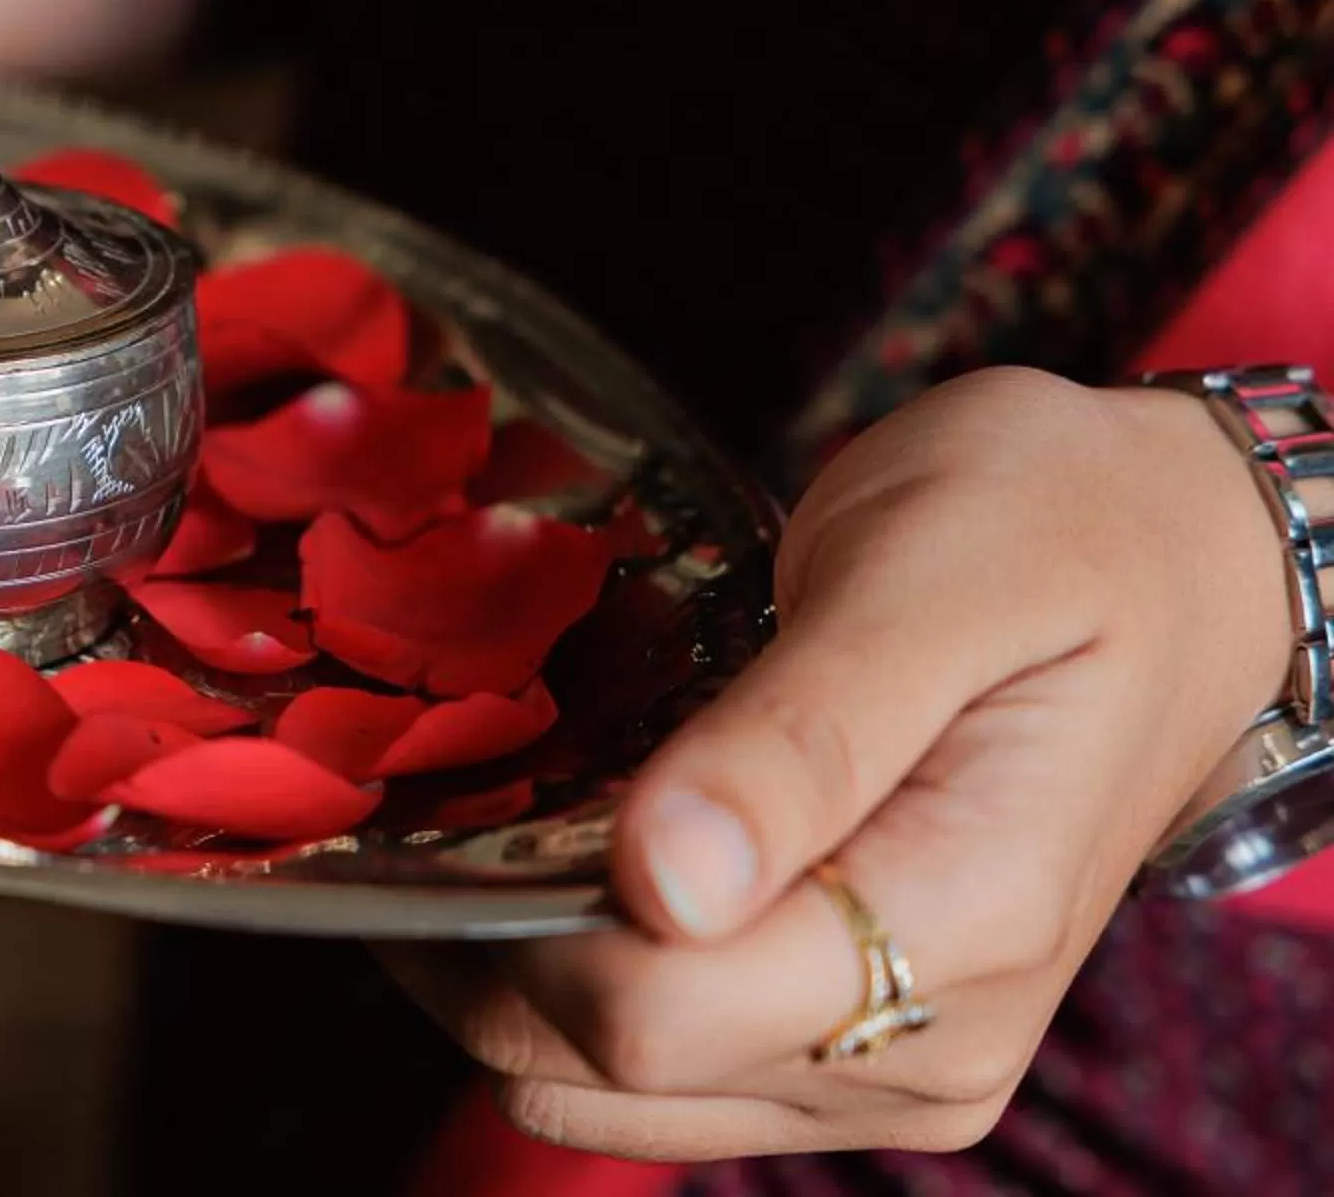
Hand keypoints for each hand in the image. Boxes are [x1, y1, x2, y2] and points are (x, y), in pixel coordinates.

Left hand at [382, 366, 1291, 1158]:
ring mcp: (886, 1065)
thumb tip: (666, 882)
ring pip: (594, 1087)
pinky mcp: (848, 1050)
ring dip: (509, 968)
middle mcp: (927, 1044)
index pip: (652, 1014)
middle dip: (485, 942)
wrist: (1166, 562)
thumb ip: (800, 736)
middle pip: (598, 1067)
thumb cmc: (1055, 532)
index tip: (470, 790)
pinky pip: (647, 1069)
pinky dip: (568, 979)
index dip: (522, 916)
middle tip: (452, 785)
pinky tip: (566, 856)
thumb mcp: (931, 575)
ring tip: (507, 813)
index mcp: (961, 924)